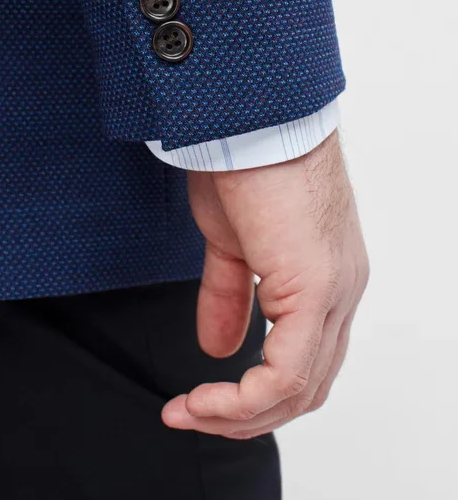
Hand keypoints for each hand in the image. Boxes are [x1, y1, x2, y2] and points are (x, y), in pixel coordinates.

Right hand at [161, 130, 368, 438]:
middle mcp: (341, 289)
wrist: (250, 118)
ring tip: (190, 410)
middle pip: (307, 384)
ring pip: (299, 388)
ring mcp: (333, 290)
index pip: (306, 358)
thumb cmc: (245, 159)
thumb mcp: (230, 242)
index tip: (202, 397)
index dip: (256, 390)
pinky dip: (242, 399)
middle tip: (194, 413)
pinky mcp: (313, 287)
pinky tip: (206, 396)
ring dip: (239, 413)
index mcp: (325, 276)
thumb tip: (219, 348)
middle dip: (246, 413)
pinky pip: (285, 373)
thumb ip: (229, 296)